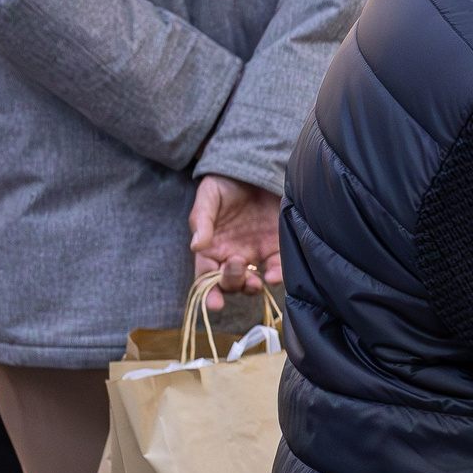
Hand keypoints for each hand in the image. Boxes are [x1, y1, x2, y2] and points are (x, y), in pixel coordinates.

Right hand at [188, 175, 281, 310]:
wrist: (254, 169)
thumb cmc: (225, 184)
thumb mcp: (209, 197)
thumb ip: (202, 220)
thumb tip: (196, 245)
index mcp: (211, 248)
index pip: (206, 276)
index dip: (208, 292)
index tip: (214, 303)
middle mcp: (231, 256)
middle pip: (229, 282)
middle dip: (232, 282)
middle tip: (237, 266)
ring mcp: (255, 254)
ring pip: (252, 282)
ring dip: (252, 287)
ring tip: (256, 281)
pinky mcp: (276, 248)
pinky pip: (277, 268)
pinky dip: (275, 275)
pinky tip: (273, 276)